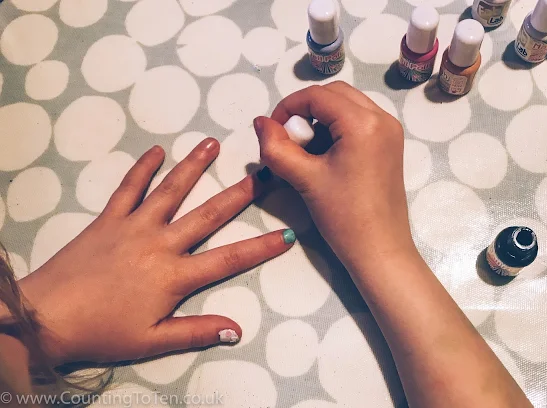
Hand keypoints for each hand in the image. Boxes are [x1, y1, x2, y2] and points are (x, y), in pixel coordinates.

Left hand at [17, 139, 293, 364]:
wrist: (47, 316)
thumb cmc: (103, 331)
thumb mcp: (153, 340)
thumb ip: (196, 332)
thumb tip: (238, 329)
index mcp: (175, 275)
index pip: (230, 258)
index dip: (263, 247)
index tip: (288, 233)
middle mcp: (161, 243)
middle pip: (208, 214)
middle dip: (239, 194)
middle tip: (262, 173)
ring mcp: (134, 226)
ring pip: (171, 190)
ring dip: (193, 166)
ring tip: (212, 144)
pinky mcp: (109, 219)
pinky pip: (128, 188)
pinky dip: (142, 168)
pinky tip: (156, 151)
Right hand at [254, 82, 412, 269]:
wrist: (380, 250)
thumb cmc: (344, 216)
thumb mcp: (304, 179)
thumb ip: (276, 147)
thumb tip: (260, 122)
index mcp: (363, 123)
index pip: (316, 96)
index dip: (288, 107)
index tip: (273, 131)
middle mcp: (382, 118)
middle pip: (334, 94)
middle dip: (306, 110)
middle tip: (290, 140)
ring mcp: (390, 131)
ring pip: (347, 105)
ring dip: (322, 118)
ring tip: (307, 151)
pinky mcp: (390, 145)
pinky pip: (359, 121)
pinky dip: (337, 128)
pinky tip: (326, 156)